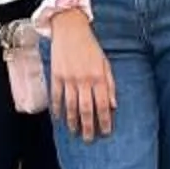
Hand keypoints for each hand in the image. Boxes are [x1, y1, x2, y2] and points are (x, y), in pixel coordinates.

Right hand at [47, 11, 115, 139]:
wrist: (70, 29)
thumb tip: (114, 105)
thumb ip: (110, 85)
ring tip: (75, 132)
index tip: (106, 132)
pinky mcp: (56, 75)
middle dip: (88, 127)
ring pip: (70, 106)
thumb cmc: (90, 46)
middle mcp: (84, 80)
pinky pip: (56, 96)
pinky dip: (57, 109)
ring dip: (73, 122)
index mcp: (99, 77)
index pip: (103, 105)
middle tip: (89, 139)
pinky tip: (59, 118)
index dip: (105, 121)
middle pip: (86, 110)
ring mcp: (68, 78)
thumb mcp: (105, 63)